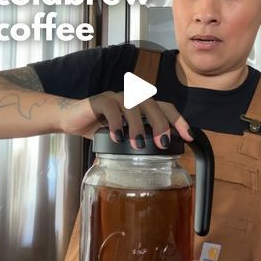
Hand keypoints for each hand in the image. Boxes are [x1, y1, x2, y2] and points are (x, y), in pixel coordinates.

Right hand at [59, 91, 192, 149]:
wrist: (72, 119)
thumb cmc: (99, 128)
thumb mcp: (123, 137)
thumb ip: (138, 141)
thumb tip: (158, 162)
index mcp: (140, 107)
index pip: (165, 108)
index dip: (178, 120)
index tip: (189, 136)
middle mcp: (131, 99)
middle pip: (152, 104)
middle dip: (161, 123)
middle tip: (163, 143)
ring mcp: (115, 98)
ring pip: (133, 105)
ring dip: (137, 125)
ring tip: (137, 145)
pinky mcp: (99, 100)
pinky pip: (111, 108)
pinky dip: (116, 123)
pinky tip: (117, 138)